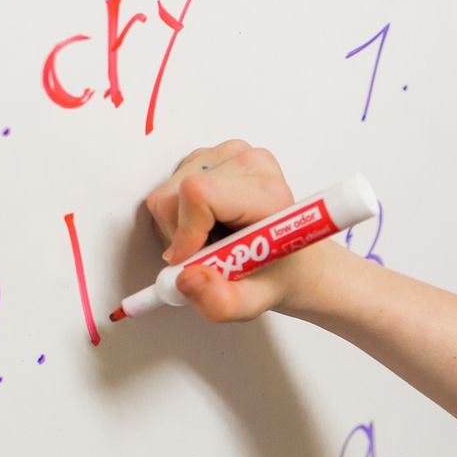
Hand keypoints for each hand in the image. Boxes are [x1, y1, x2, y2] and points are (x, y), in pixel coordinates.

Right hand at [141, 141, 337, 321]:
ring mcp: (230, 154)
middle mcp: (250, 164)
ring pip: (166, 193)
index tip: (192, 260)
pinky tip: (207, 225)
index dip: (184, 232)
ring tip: (212, 240)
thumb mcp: (253, 303)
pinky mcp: (212, 156)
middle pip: (175, 196)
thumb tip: (187, 278)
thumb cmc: (275, 274)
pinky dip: (179, 215)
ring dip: (179, 227)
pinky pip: (169, 188)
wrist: (290, 259)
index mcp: (268, 193)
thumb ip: (221, 302)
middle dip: (180, 236)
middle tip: (210, 254)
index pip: (199, 194)